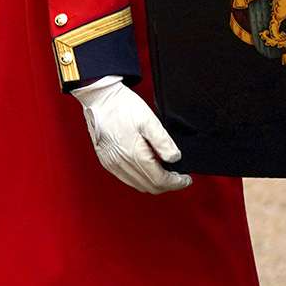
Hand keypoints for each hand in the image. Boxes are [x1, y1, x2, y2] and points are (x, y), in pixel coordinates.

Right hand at [71, 77, 191, 194]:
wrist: (99, 98)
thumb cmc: (122, 106)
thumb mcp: (149, 120)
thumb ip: (163, 142)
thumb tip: (175, 158)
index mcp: (134, 155)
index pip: (160, 181)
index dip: (176, 182)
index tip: (186, 178)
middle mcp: (121, 164)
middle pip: (149, 186)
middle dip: (167, 184)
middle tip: (178, 177)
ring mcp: (111, 164)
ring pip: (138, 185)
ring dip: (154, 182)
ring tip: (165, 172)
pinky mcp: (106, 161)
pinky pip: (126, 178)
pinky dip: (140, 178)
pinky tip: (147, 167)